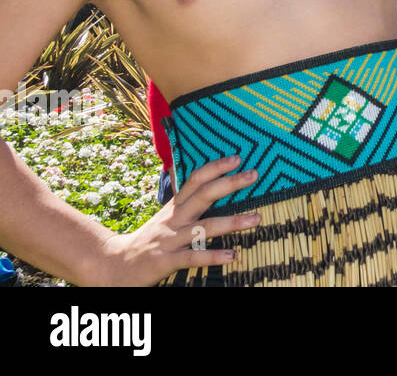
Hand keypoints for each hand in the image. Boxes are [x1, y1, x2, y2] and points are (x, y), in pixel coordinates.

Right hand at [93, 156, 260, 285]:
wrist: (111, 267)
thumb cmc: (147, 242)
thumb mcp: (166, 219)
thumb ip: (187, 206)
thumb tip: (213, 190)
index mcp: (174, 208)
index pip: (195, 181)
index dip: (215, 168)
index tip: (238, 158)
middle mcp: (173, 220)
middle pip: (203, 195)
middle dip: (229, 183)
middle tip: (254, 174)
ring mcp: (169, 240)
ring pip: (203, 226)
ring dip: (232, 222)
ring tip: (257, 219)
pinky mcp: (165, 261)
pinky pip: (192, 256)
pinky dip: (213, 255)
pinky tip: (233, 255)